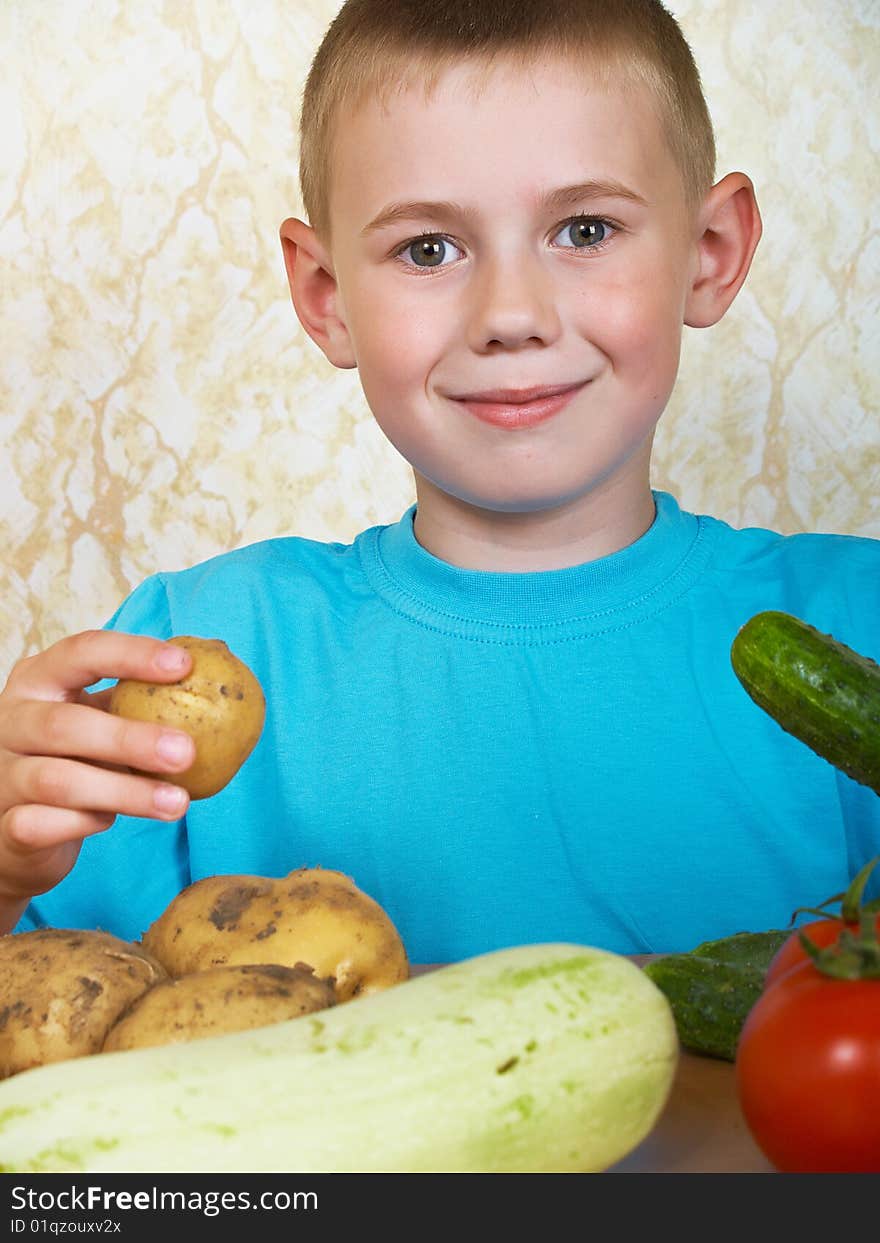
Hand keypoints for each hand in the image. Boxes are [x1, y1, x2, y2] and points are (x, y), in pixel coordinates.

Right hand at [0, 630, 195, 930]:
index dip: (131, 654)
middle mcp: (11, 721)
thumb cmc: (74, 759)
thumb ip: (141, 701)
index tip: (184, 665)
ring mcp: (3, 774)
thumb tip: (217, 668)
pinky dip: (85, 824)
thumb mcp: (100, 720)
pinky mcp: (5, 826)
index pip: (81, 652)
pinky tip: (113, 822)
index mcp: (39, 681)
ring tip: (178, 802)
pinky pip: (44, 824)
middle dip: (130, 738)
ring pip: (59, 780)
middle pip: (65, 724)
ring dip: (125, 791)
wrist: (18, 831)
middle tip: (186, 751)